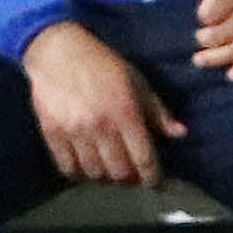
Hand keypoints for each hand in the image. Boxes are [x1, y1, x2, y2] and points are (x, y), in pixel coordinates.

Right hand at [23, 20, 184, 185]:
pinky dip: (79, 173)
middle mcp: (100, 126)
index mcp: (125, 112)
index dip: (153, 178)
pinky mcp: (52, 134)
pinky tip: (85, 165)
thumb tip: (180, 134)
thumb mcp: (135, 80)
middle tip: (131, 174)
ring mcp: (74, 132)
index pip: (144, 159)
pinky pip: (68, 168)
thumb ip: (156, 110)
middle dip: (130, 179)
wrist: (57, 50)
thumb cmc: (101, 63)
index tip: (155, 182)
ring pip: (94, 174)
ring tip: (108, 168)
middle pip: (119, 173)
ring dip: (105, 177)